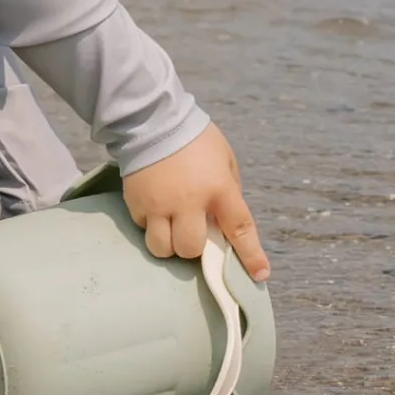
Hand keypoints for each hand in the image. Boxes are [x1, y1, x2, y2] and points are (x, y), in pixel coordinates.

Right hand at [122, 123, 269, 281]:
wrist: (152, 120)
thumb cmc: (195, 139)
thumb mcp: (225, 159)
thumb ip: (229, 190)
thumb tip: (225, 220)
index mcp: (218, 188)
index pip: (239, 229)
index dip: (251, 256)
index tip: (259, 275)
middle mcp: (188, 202)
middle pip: (190, 249)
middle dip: (193, 247)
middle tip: (192, 230)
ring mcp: (158, 205)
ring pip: (162, 248)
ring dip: (169, 243)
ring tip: (170, 226)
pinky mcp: (135, 203)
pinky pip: (143, 229)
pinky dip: (150, 225)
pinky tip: (154, 207)